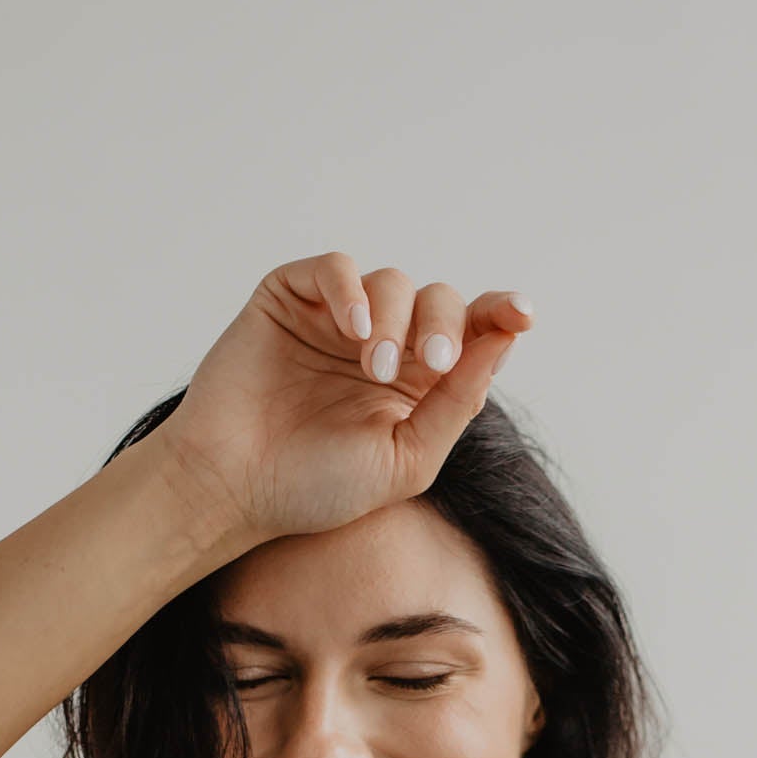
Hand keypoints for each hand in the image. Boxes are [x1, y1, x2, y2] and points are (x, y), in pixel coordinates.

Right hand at [150, 251, 534, 556]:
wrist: (234, 489)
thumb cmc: (316, 487)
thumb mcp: (406, 459)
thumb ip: (456, 404)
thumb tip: (502, 342)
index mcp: (416, 384)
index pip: (471, 334)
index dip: (499, 315)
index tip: (522, 314)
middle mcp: (382, 343)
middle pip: (438, 300)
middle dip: (445, 324)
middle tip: (433, 363)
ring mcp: (335, 319)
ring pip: (391, 283)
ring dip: (394, 319)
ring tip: (373, 368)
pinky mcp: (290, 298)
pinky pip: (333, 268)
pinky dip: (350, 288)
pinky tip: (353, 329)